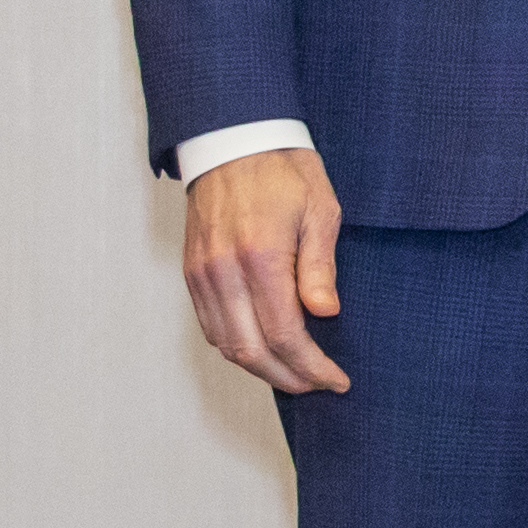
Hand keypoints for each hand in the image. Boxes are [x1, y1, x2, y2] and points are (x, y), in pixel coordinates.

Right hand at [181, 148, 350, 395]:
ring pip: (225, 344)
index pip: (284, 334)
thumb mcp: (320, 211)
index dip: (311, 366)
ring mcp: (202, 274)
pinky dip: (236, 346)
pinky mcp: (191, 273)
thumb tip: (325, 314)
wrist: (232, 142)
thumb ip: (319, 267)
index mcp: (260, 257)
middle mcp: (223, 272)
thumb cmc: (284, 172)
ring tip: (295, 374)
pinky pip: (209, 325)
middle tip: (319, 384)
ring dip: (260, 368)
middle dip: (287, 377)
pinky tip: (263, 349)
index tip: (336, 379)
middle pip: (251, 350)